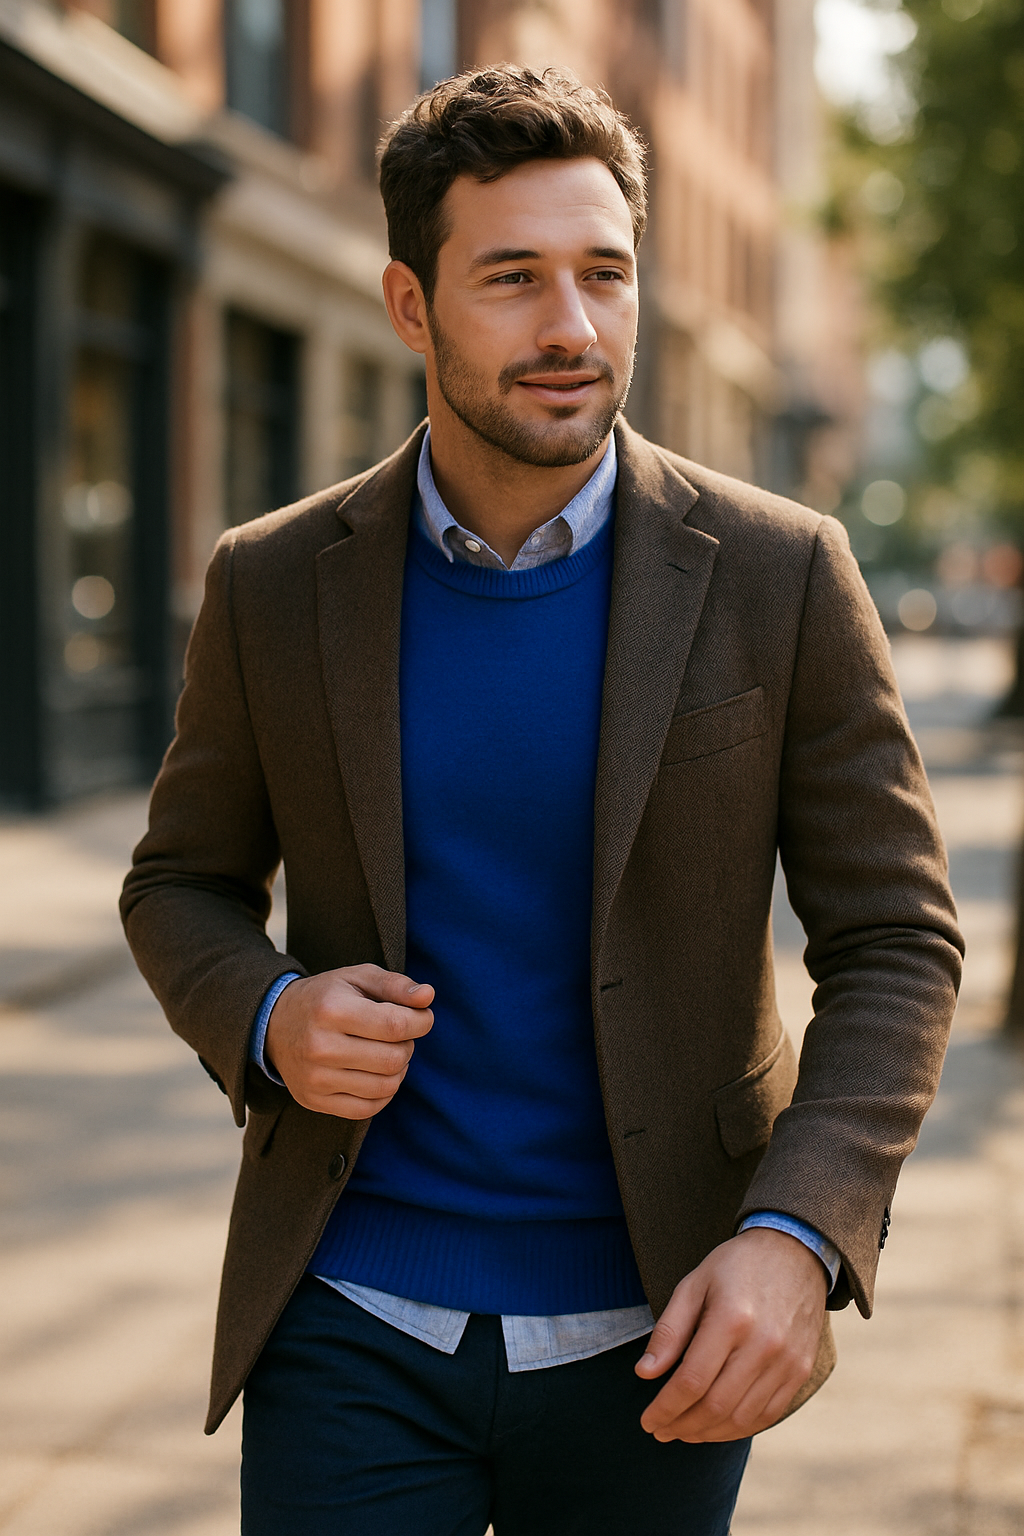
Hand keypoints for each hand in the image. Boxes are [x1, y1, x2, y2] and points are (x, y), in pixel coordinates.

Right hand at [265, 963, 433, 1118]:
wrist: (274, 1025)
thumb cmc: (327, 997)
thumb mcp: (357, 978)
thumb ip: (396, 985)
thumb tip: (428, 996)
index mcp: (332, 1009)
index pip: (395, 1025)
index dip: (421, 1022)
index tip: (421, 1017)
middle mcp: (320, 1046)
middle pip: (393, 1059)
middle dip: (408, 1045)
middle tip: (399, 1035)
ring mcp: (315, 1078)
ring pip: (385, 1086)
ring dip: (398, 1070)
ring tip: (387, 1052)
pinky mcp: (314, 1100)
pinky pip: (367, 1109)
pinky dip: (383, 1093)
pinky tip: (377, 1073)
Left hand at [635, 1227, 827, 1442]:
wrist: (795, 1251)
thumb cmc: (737, 1266)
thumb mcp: (694, 1284)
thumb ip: (669, 1331)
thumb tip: (644, 1373)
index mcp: (731, 1319)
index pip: (691, 1381)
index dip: (665, 1408)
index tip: (648, 1420)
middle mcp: (763, 1345)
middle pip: (716, 1406)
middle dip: (682, 1426)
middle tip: (661, 1431)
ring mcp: (787, 1361)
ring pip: (742, 1418)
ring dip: (708, 1433)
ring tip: (684, 1431)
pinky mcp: (802, 1370)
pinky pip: (768, 1414)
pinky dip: (739, 1428)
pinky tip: (717, 1426)